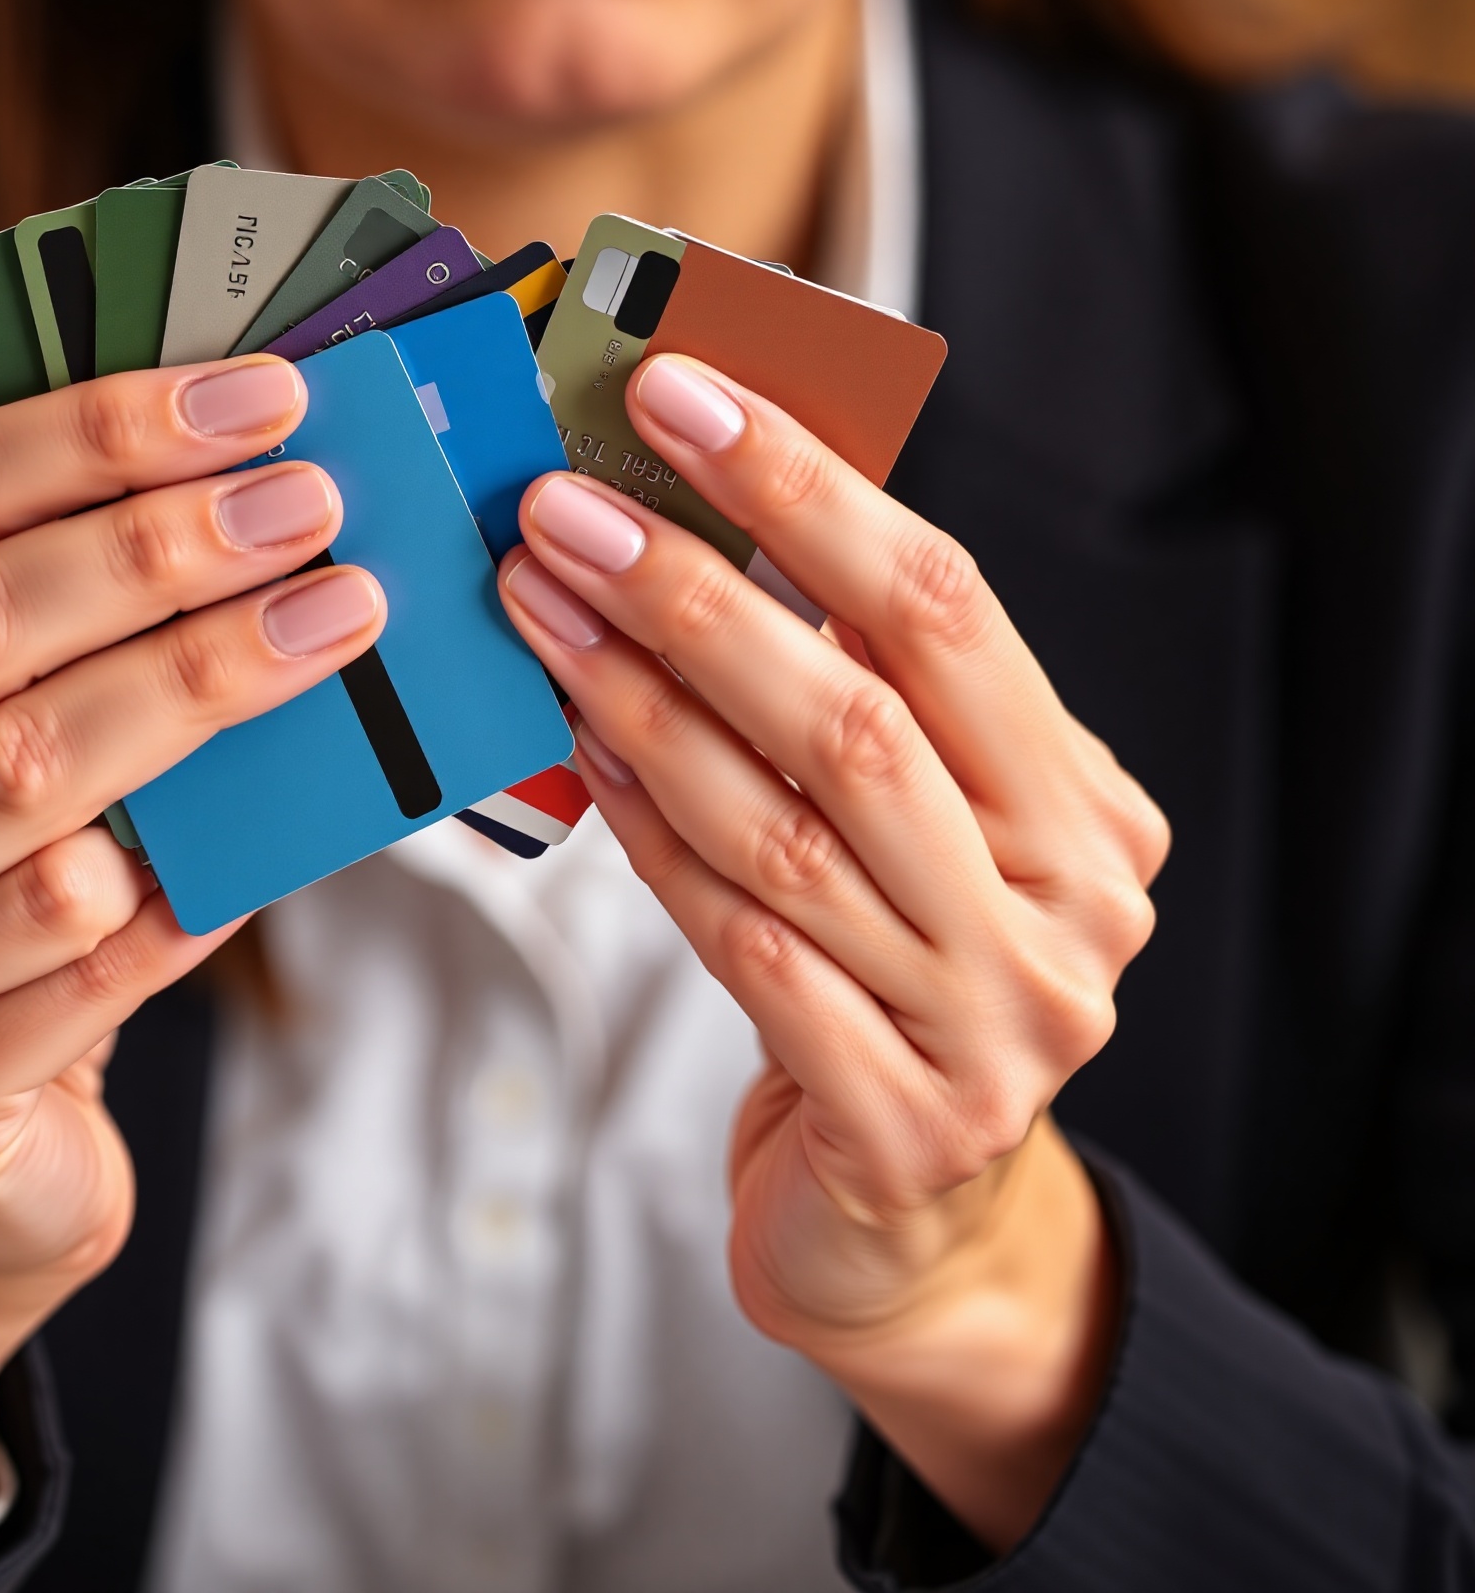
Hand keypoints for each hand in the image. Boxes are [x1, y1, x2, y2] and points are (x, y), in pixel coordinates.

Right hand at [0, 358, 384, 1536]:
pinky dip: (189, 892)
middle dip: (160, 554)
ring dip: (202, 691)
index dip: (92, 436)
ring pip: (27, 788)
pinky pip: (83, 963)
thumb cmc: (10, 904)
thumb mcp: (4, 749)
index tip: (260, 400)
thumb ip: (58, 627)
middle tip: (315, 507)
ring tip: (339, 625)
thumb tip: (230, 444)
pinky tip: (272, 843)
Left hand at [498, 353, 1166, 1549]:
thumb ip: (864, 701)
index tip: (680, 398)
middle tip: (561, 507)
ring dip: (640, 699)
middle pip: (862, 714)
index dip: (809, 492)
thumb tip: (703, 510)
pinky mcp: (898, 1118)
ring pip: (785, 826)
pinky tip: (576, 747)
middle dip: (697, 592)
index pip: (949, 611)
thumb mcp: (924, 831)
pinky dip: (649, 835)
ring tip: (534, 606)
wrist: (913, 1224)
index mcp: (1088, 809)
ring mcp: (992, 1029)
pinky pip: (742, 944)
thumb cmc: (898, 974)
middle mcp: (1065, 913)